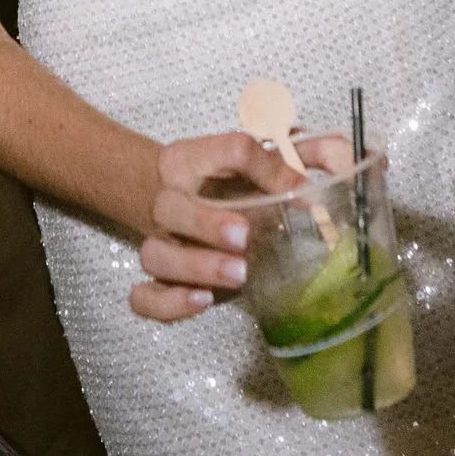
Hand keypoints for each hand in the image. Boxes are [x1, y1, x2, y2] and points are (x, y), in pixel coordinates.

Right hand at [128, 130, 302, 323]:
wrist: (168, 196)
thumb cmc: (218, 182)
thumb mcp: (247, 166)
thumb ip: (278, 168)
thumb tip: (309, 190)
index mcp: (191, 161)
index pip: (228, 152)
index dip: (266, 169)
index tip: (300, 193)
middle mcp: (168, 200)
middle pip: (170, 206)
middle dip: (206, 223)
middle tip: (244, 237)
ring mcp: (159, 242)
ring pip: (154, 254)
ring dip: (194, 266)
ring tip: (238, 274)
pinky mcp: (160, 280)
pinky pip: (145, 296)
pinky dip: (168, 302)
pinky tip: (202, 300)